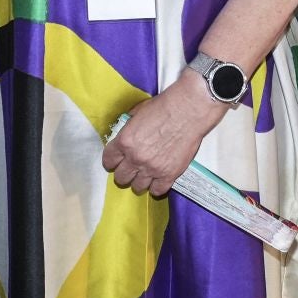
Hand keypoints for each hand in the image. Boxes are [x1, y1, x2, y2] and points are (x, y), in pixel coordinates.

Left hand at [101, 78, 227, 196]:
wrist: (189, 111)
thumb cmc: (165, 106)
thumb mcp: (137, 112)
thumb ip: (128, 127)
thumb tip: (124, 133)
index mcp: (125, 141)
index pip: (109, 160)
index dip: (112, 161)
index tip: (116, 161)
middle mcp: (135, 158)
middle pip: (121, 178)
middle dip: (125, 173)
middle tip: (132, 168)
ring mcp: (152, 168)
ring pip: (137, 187)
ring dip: (140, 181)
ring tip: (146, 175)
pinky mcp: (169, 175)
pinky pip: (157, 191)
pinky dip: (156, 187)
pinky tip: (158, 179)